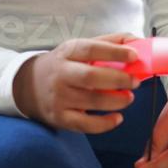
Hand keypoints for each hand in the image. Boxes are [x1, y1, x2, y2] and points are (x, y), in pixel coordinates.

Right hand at [12, 31, 138, 132]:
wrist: (28, 85)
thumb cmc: (66, 65)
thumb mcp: (80, 48)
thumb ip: (110, 42)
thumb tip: (139, 42)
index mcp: (68, 52)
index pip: (91, 49)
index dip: (114, 52)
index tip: (134, 56)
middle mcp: (61, 74)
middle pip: (91, 77)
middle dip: (118, 79)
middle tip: (135, 82)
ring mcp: (59, 97)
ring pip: (91, 101)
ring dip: (116, 101)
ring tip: (129, 97)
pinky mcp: (60, 118)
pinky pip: (85, 125)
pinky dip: (104, 124)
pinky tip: (118, 118)